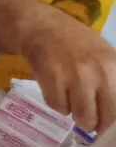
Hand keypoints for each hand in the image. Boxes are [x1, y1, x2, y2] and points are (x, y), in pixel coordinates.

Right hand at [19, 8, 115, 131]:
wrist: (41, 26)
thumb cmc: (76, 43)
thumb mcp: (105, 57)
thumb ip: (114, 82)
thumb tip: (113, 114)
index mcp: (114, 67)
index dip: (111, 121)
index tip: (104, 123)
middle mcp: (97, 73)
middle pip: (102, 119)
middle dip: (94, 123)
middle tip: (88, 117)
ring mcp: (73, 75)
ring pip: (81, 117)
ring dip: (75, 114)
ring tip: (71, 99)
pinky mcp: (51, 78)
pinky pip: (58, 107)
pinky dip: (57, 103)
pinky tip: (56, 89)